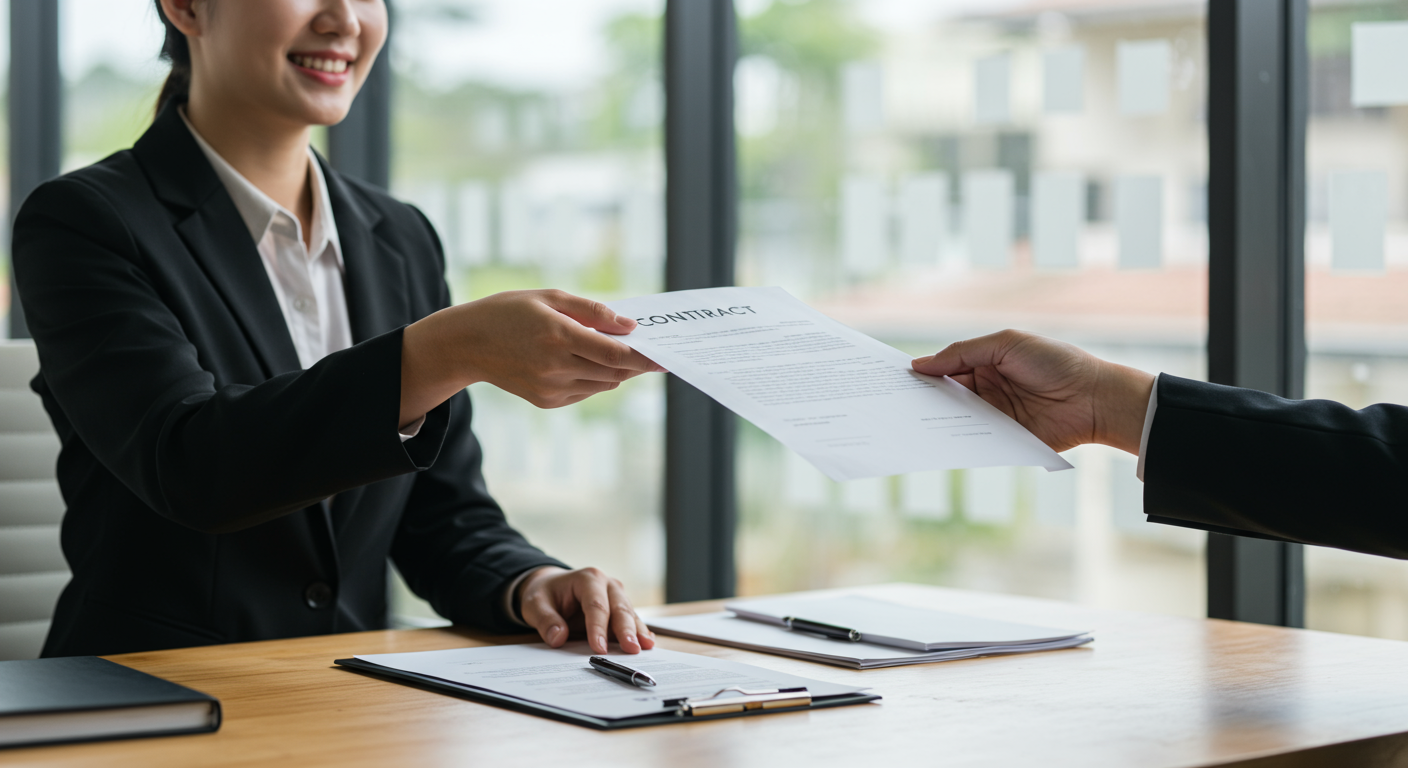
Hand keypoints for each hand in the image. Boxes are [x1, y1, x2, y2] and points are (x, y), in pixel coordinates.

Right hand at [400, 289, 664, 424]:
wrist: (467, 344)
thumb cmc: (509, 312)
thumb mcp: (549, 297)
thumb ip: (592, 311)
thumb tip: (629, 327)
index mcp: (558, 336)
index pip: (615, 354)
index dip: (644, 357)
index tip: (665, 356)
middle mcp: (556, 367)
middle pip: (614, 373)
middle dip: (635, 363)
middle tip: (651, 351)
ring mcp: (550, 388)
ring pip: (603, 385)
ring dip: (616, 371)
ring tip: (618, 352)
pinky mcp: (546, 402)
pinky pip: (585, 392)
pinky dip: (595, 379)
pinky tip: (587, 363)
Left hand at [515, 566, 656, 654]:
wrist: (551, 587)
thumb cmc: (545, 594)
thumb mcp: (535, 604)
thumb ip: (545, 621)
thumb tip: (558, 638)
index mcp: (588, 578)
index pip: (596, 605)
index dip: (598, 628)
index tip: (599, 649)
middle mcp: (607, 584)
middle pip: (619, 608)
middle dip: (626, 630)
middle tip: (631, 649)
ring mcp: (616, 596)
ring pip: (629, 614)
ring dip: (637, 632)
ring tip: (645, 647)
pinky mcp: (620, 608)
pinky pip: (631, 620)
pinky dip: (639, 631)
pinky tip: (647, 642)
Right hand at [911, 330, 1154, 454]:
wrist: (1094, 398)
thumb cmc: (1054, 361)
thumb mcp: (1006, 343)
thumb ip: (962, 352)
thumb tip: (920, 365)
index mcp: (985, 362)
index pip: (946, 367)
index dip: (923, 372)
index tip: (896, 378)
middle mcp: (986, 389)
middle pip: (945, 394)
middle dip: (923, 397)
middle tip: (894, 402)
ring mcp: (993, 414)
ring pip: (956, 417)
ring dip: (935, 419)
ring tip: (908, 421)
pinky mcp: (1003, 438)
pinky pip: (974, 438)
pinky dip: (956, 439)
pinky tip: (936, 438)